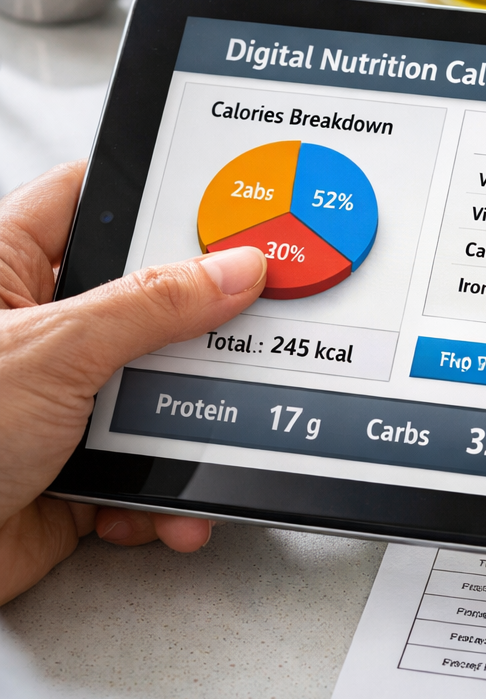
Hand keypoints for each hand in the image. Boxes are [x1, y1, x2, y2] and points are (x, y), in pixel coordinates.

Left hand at [0, 162, 266, 604]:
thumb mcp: (51, 351)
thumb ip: (150, 306)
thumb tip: (232, 270)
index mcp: (8, 271)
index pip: (84, 199)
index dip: (149, 193)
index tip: (221, 202)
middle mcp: (41, 331)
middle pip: (145, 299)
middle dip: (199, 321)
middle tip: (248, 315)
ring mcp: (63, 400)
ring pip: (158, 390)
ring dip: (192, 424)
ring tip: (216, 430)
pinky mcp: (79, 467)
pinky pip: (149, 465)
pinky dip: (167, 492)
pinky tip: (164, 506)